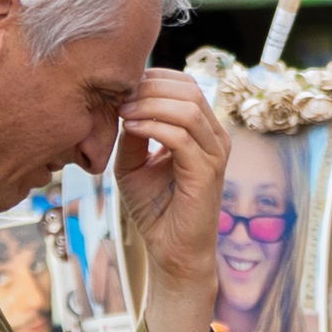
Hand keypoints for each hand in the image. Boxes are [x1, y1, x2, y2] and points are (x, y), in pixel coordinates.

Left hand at [114, 71, 226, 331]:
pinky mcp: (208, 172)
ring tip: (121, 110)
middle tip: (116, 94)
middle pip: (188, 89)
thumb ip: (133, 131)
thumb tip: (124, 101)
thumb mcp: (133, 162)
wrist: (171, 252)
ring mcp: (215, 153)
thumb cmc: (154, 209)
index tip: (118, 86)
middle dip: (149, 87)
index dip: (151, 79)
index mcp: (202, 130)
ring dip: (149, 104)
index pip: (184, 85)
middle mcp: (215, 137)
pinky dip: (152, 127)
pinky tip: (129, 127)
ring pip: (187, 107)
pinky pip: (181, 136)